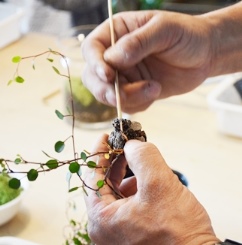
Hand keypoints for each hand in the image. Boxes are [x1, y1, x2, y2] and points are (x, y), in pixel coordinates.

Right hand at [81, 10, 212, 112]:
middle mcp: (116, 55)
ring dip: (128, 98)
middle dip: (106, 89)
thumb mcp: (165, 30)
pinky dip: (139, 103)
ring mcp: (125, 75)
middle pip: (93, 76)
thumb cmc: (187, 35)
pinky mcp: (135, 91)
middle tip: (121, 96)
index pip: (92, 49)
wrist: (205, 55)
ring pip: (109, 94)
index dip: (95, 64)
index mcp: (117, 33)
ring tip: (154, 88)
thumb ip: (138, 42)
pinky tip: (156, 91)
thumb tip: (113, 58)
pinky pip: (127, 104)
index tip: (109, 75)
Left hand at [84, 134, 219, 244]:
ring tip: (138, 160)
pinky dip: (133, 184)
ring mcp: (116, 229)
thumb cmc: (179, 233)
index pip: (91, 176)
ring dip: (125, 171)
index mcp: (102, 218)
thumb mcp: (160, 184)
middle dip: (115, 160)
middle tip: (124, 144)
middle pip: (102, 182)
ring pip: (115, 190)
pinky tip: (145, 179)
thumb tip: (131, 144)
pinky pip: (125, 199)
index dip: (98, 153)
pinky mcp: (129, 229)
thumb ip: (143, 157)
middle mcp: (104, 226)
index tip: (106, 137)